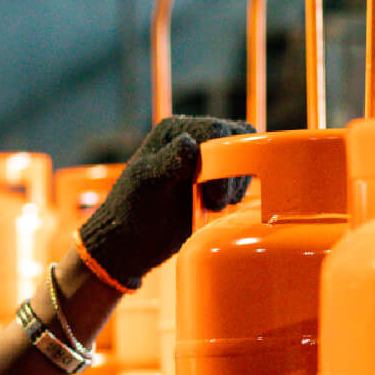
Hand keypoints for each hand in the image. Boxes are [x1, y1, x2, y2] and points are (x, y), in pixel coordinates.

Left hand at [76, 114, 253, 287]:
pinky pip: (241, 178)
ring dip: (235, 185)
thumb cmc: (130, 212)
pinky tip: (216, 208)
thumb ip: (169, 161)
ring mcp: (205, 162)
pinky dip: (236, 193)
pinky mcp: (214, 184)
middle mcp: (193, 140)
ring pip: (244, 159)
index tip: (209, 191)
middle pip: (237, 140)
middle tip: (216, 201)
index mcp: (174, 132)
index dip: (223, 157)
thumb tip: (190, 142)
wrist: (130, 245)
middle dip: (233, 171)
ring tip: (213, 206)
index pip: (217, 130)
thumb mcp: (146, 183)